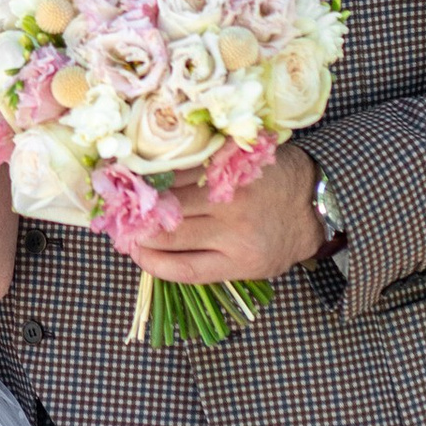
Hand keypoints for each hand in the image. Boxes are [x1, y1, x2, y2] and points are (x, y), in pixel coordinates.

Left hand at [111, 143, 326, 287]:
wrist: (315, 208)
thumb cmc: (274, 175)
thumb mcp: (244, 152)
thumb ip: (205, 157)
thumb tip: (149, 161)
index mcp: (232, 171)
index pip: (170, 174)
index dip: (138, 176)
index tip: (115, 174)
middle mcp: (232, 207)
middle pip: (165, 209)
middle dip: (131, 208)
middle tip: (110, 204)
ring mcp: (235, 241)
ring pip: (170, 242)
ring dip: (138, 237)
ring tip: (121, 229)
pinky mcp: (238, 267)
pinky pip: (186, 272)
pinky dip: (156, 265)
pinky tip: (141, 255)